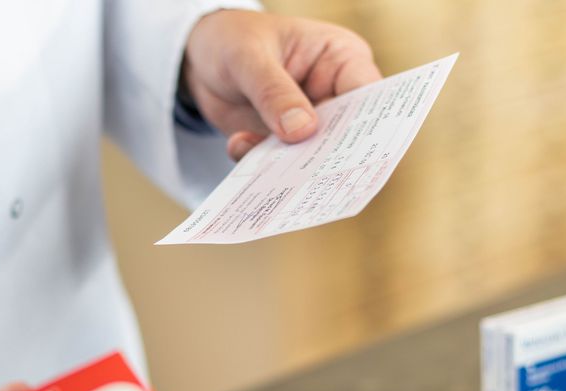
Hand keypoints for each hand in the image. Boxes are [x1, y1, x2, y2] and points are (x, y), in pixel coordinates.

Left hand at [184, 10, 381, 159]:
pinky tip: (239, 145)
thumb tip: (302, 130)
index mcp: (341, 59)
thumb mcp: (248, 58)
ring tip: (267, 167)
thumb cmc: (233, 39)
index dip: (367, 125)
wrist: (197, 59)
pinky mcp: (283, 143)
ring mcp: (308, 123)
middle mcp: (332, 94)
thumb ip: (274, 92)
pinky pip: (280, 164)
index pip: (367, 94)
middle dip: (328, 156)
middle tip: (314, 176)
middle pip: (345, 134)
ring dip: (289, 166)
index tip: (355, 152)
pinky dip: (261, 164)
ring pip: (312, 156)